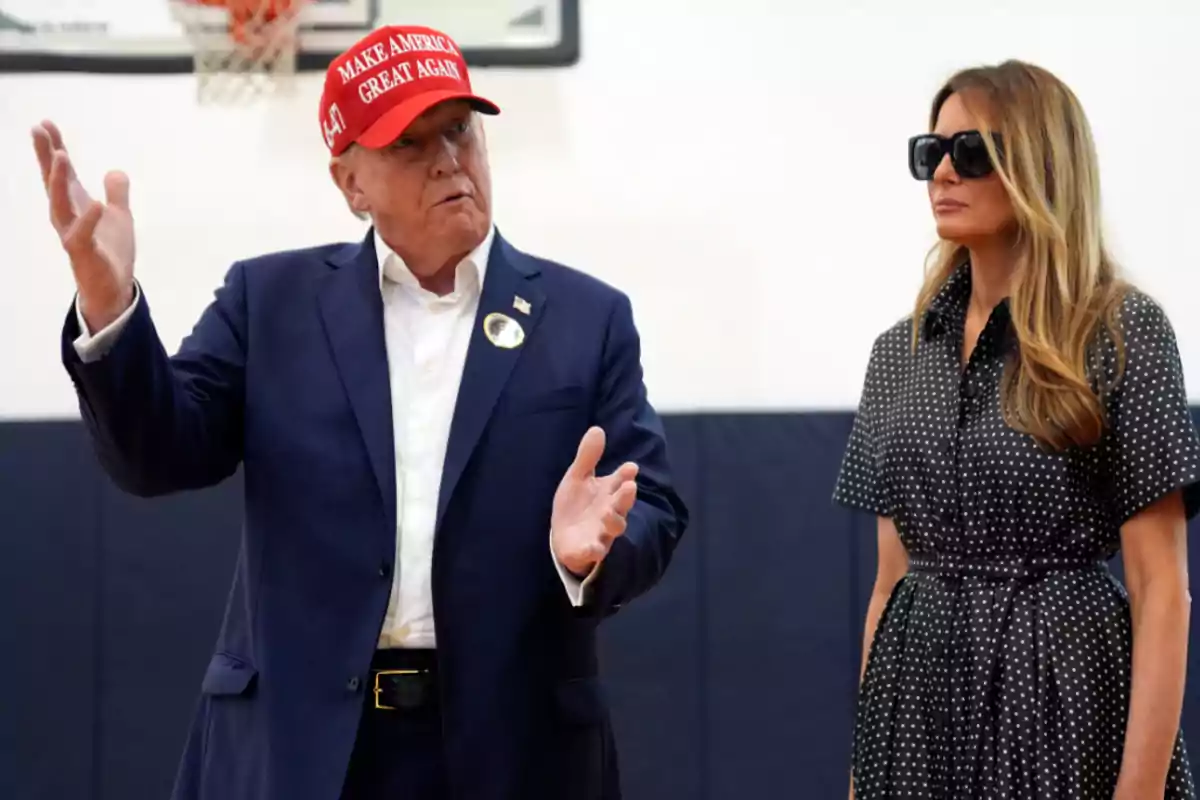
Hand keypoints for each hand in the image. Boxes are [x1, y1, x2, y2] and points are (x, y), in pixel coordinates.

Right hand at [32, 120, 135, 331]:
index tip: (46, 124)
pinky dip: (90, 220)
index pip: (62, 173)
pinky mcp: (84, 253)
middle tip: (38, 130)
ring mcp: (73, 234)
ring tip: (60, 156)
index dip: (53, 148)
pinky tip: (98, 205)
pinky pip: (83, 235)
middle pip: (53, 182)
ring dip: (58, 180)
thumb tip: (115, 171)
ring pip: (60, 204)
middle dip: (45, 156)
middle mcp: (68, 216)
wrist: (113, 287)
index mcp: (76, 205)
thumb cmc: (110, 251)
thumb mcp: (120, 216)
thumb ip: (116, 193)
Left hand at [551, 426, 638, 577]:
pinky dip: (594, 550)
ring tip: (609, 512)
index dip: (626, 474)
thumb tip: (597, 428)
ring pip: (614, 527)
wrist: (564, 537)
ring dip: (614, 520)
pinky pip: (594, 551)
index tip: (631, 467)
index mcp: (608, 492)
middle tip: (630, 486)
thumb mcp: (578, 478)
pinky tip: (593, 548)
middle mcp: (610, 511)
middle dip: (626, 496)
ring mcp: (602, 531)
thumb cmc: (576, 505)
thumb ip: (588, 457)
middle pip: (622, 504)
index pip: (621, 480)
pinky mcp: (589, 549)